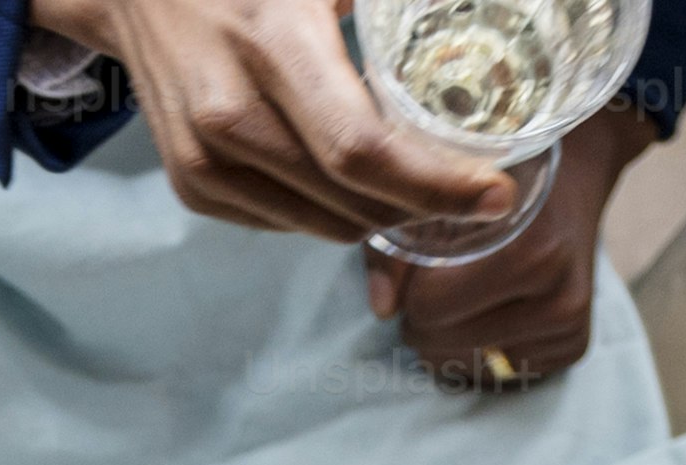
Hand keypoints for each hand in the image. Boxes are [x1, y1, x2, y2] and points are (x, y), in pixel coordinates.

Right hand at [33, 0, 509, 238]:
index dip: (434, 182)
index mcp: (271, 46)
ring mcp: (202, 158)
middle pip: (348, 197)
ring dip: (377, 212)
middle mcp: (227, 114)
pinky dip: (329, 208)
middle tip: (474, 189)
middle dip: (422, 203)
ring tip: (413, 180)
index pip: (361, 148)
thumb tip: (479, 6)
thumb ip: (391, 6)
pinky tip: (345, 175)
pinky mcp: (192, 182)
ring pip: (321, 222)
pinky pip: (284, 222)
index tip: (493, 190)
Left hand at [366, 99, 645, 387]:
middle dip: (424, 318)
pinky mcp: (573, 345)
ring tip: (462, 296)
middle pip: (440, 342)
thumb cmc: (495, 186)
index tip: (417, 268)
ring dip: (448, 337)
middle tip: (436, 284)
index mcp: (532, 251)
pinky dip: (482, 348)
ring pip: (463, 363)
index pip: (429, 306)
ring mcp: (570, 324)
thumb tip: (381, 309)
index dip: (410, 289)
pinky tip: (492, 312)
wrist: (571, 177)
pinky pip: (496, 371)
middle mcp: (558, 294)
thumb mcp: (442, 199)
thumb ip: (396, 249)